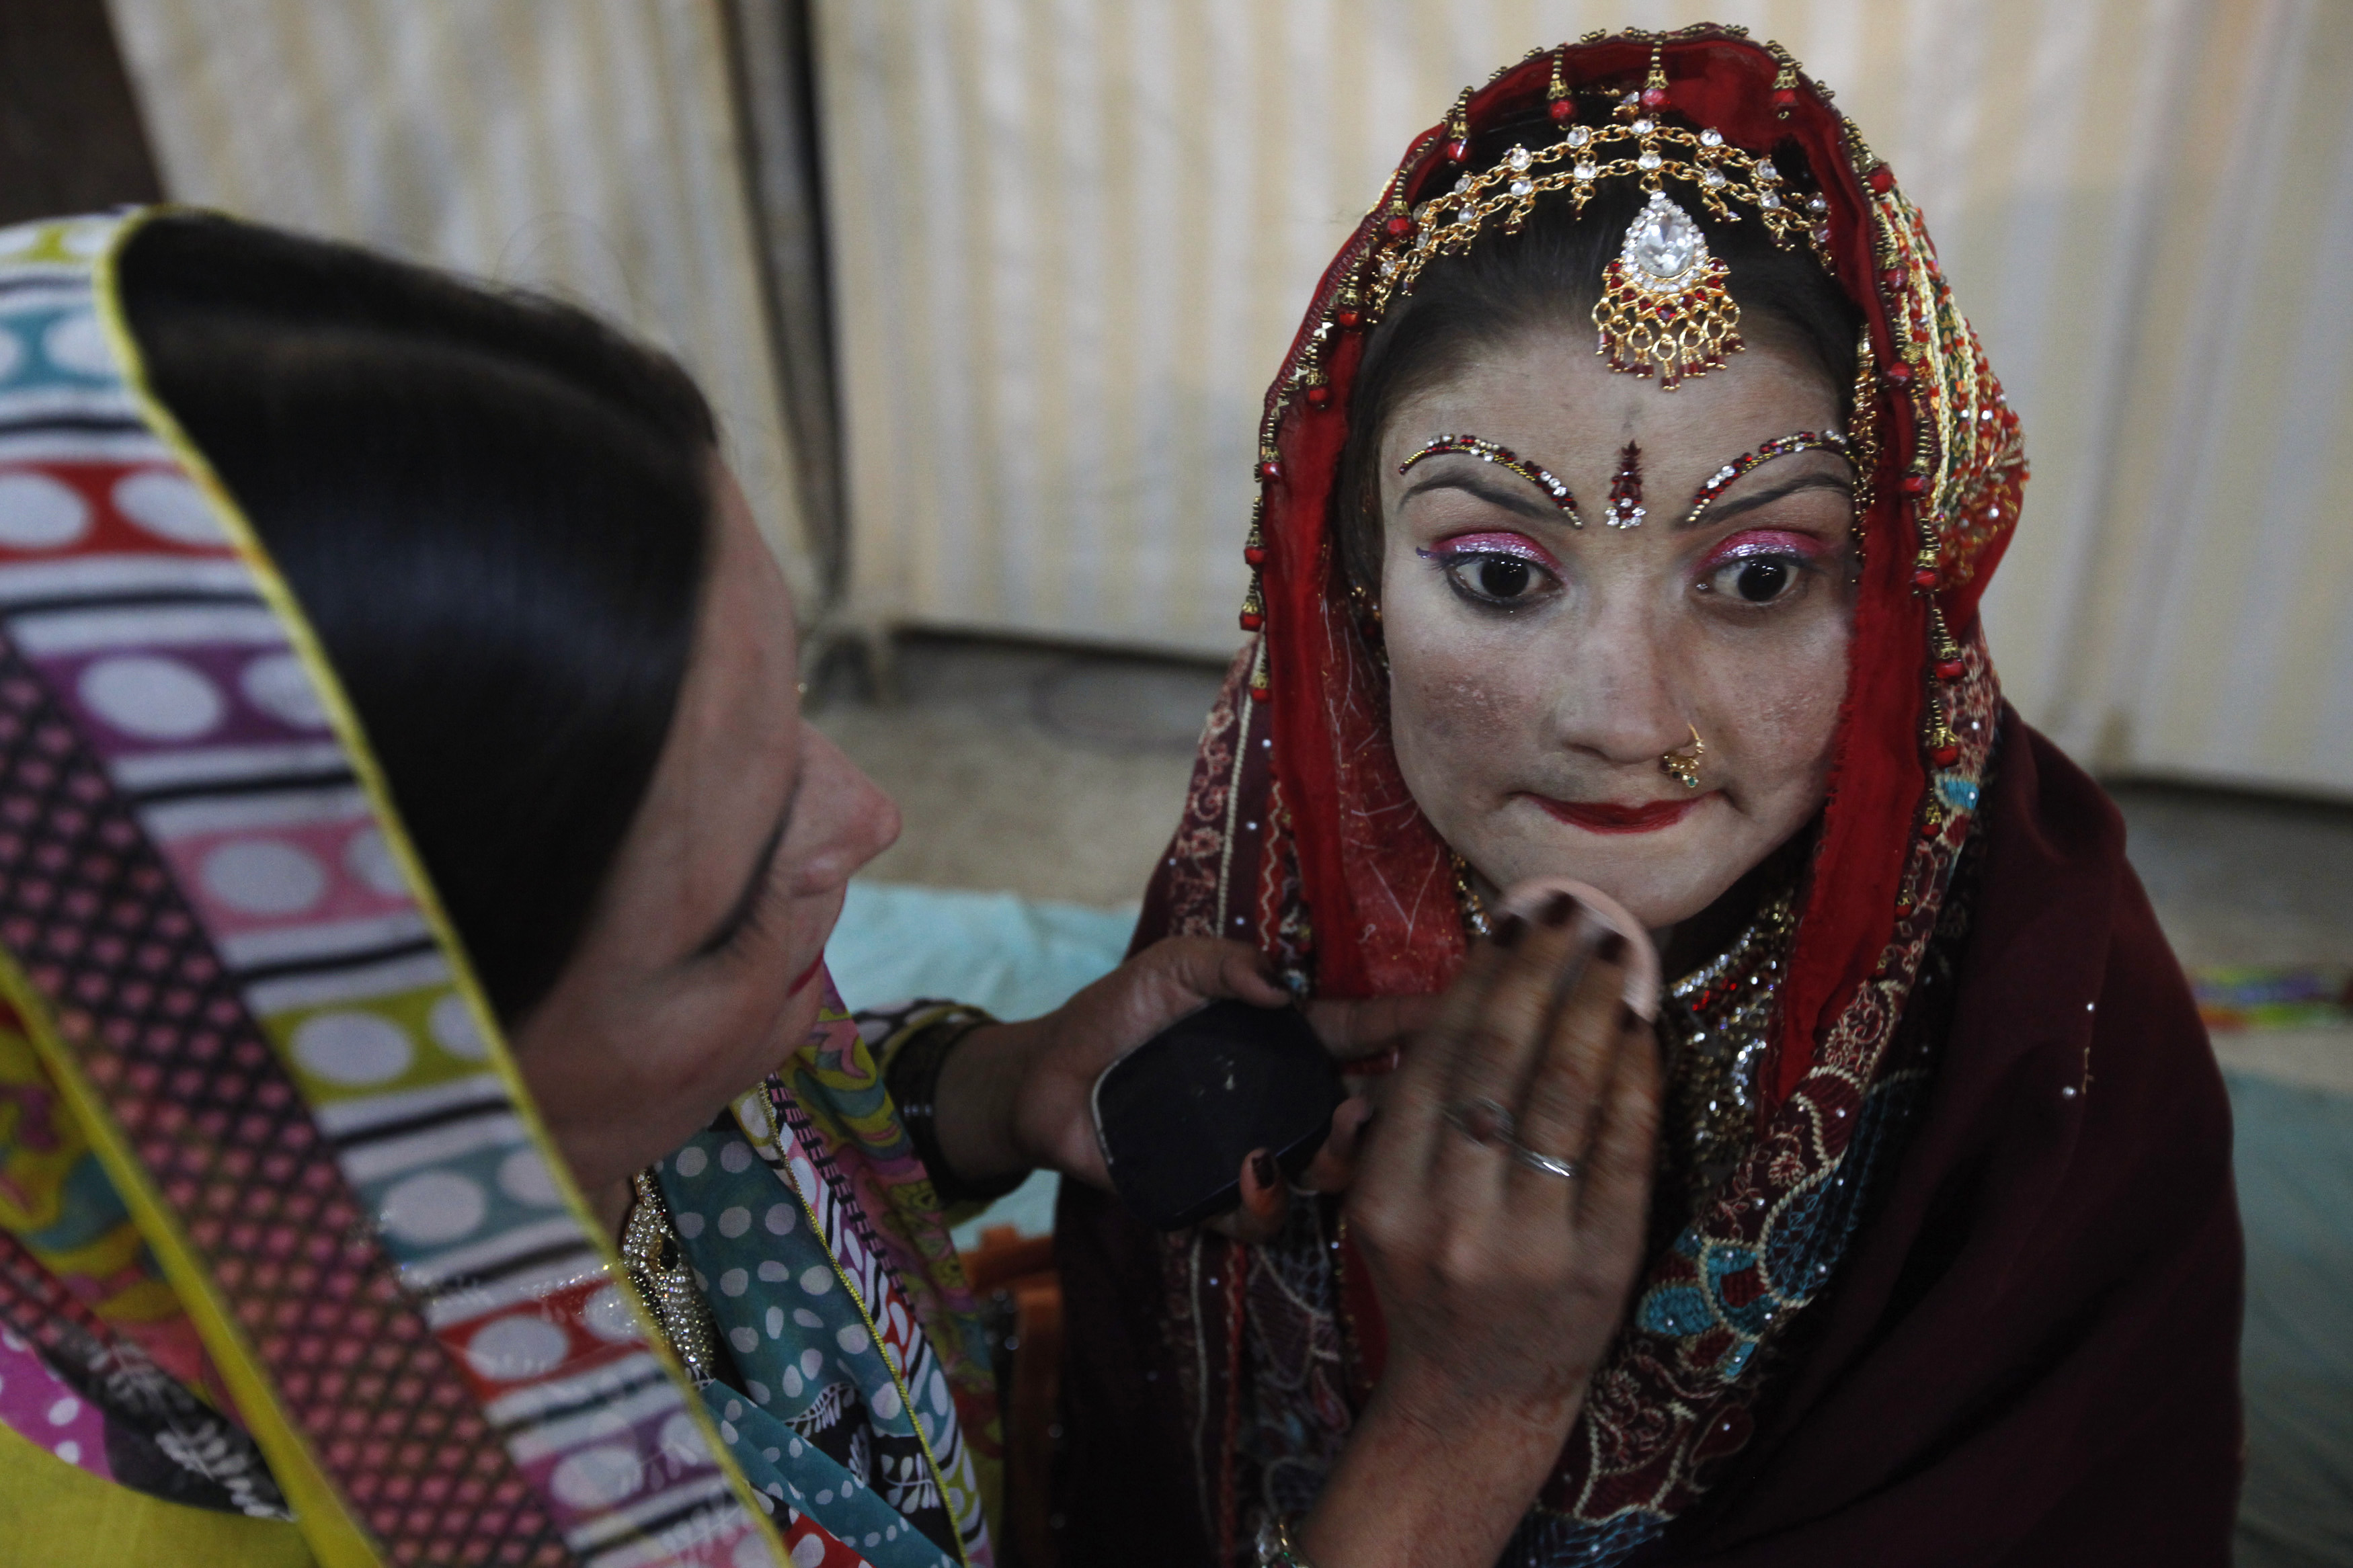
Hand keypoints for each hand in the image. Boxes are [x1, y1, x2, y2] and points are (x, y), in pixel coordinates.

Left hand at [926, 938, 1437, 1227]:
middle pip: (1373, 1116)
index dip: (1415, 1026)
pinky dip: (1269, 1202)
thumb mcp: (1172, 967)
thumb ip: (1224, 963)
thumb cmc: (1117, 1013)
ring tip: (1340, 1132)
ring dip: (1350, 1160)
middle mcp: (1288, 1103)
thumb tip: (1282, 985)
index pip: (1368, 1034)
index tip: (1460, 1015)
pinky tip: (1256, 1170)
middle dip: (1400, 1109)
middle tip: (1394, 1094)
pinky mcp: (1215, 1199)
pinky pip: (1263, 1219)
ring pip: (1334, 1178)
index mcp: (1291, 1042)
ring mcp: (1259, 1154)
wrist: (1048, 1078)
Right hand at [1300, 888, 1661, 1567]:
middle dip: (1539, 971)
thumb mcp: (1379, 1210)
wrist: (1474, 1401)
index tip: (1511, 922)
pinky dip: (1635, 1079)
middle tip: (1572, 910)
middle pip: (1498, 1061)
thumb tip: (1462, 1002)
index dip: (1478, 980)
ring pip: (1564, 1094)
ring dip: (1592, 1006)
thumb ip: (1401, 1122)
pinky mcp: (1602, 1267)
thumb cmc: (1427, 1284)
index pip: (1436, 1060)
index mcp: (1386, 1196)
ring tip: (1615, 948)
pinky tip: (1642, 1026)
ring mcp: (1530, 1246)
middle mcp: (1451, 1218)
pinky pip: (1624, 1151)